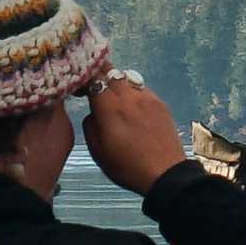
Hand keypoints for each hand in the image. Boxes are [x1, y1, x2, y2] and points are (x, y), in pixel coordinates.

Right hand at [79, 70, 184, 194]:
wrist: (165, 173)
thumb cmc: (127, 166)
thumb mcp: (98, 151)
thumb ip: (90, 124)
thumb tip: (93, 111)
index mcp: (110, 106)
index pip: (93, 77)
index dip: (84, 79)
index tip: (80, 88)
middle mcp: (129, 95)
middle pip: (111, 71)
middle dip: (100, 75)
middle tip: (95, 88)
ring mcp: (147, 97)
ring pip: (127, 78)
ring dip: (117, 84)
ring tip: (115, 99)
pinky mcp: (161, 103)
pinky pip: (141, 89)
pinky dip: (133, 93)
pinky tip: (133, 109)